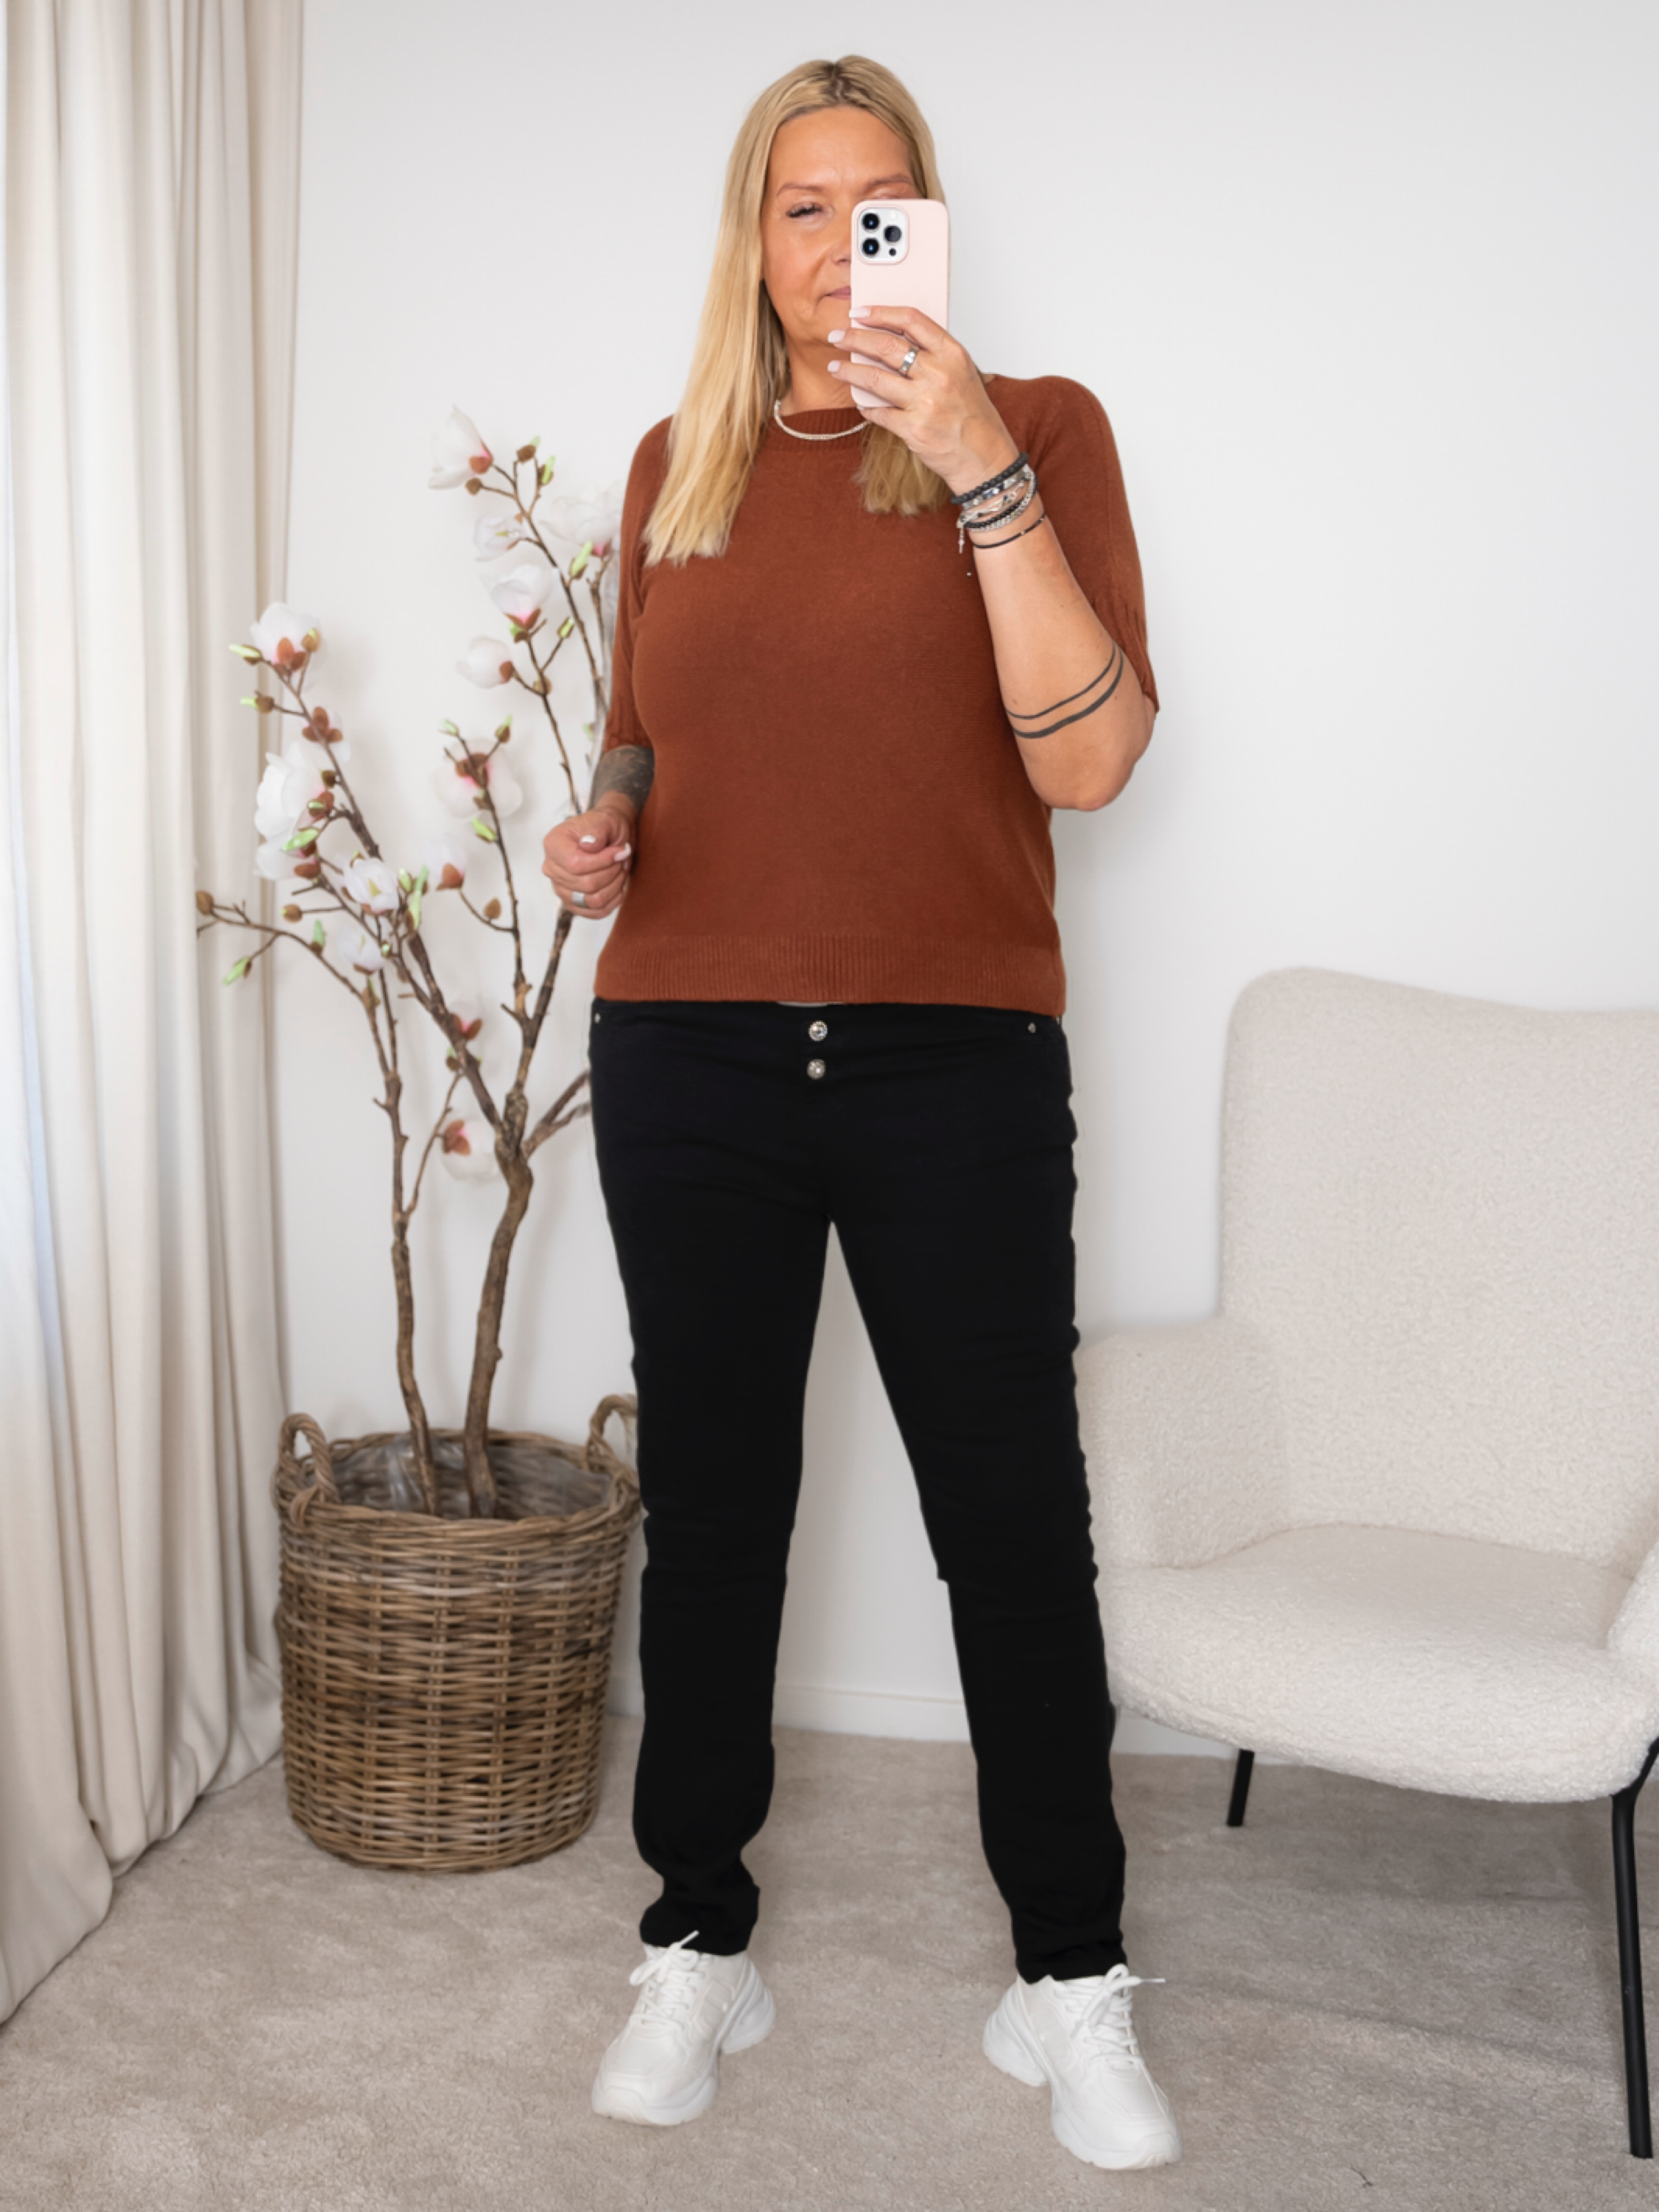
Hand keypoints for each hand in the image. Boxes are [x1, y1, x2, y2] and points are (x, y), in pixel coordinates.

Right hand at [541, 804, 632, 918]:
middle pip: (586, 884)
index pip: (576, 865)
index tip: (619, 851)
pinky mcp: (572, 902)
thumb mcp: (605, 821)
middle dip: (612, 872)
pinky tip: (618, 886)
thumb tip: (589, 845)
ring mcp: (560, 888)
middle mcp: (552, 868)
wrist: (610, 834)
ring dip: (614, 886)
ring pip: (593, 900)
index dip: (603, 862)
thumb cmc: (605, 826)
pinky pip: (595, 912)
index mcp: (554, 844)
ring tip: (620, 869)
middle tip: (621, 858)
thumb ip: (597, 832)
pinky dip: (612, 901)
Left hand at [826, 306, 1018, 496]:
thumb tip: (894, 339)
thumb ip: (933, 353)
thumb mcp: (962, 372)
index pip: (911, 320)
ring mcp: (925, 402)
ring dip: (849, 371)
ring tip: (835, 367)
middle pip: (886, 346)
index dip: (880, 313)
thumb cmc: (973, 415)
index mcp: (952, 353)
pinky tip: (861, 403)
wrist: (984, 457)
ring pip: (874, 378)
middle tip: (837, 337)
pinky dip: (866, 407)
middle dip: (854, 338)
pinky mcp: (913, 429)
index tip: (859, 313)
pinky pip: (879, 412)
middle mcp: (938, 374)